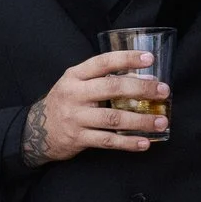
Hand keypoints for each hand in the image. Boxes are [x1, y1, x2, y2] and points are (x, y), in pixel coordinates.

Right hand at [23, 50, 168, 164]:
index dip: (127, 58)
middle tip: (163, 91)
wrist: (37, 130)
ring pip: (113, 118)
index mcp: (75, 76)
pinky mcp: (78, 138)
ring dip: (141, 120)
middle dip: (141, 89)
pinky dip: (128, 142)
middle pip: (112, 88)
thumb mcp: (75, 84)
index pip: (103, 62)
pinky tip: (145, 143)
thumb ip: (101, 79)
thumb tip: (143, 78)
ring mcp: (76, 117)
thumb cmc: (65, 103)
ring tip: (162, 122)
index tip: (149, 59)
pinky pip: (108, 141)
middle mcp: (75, 94)